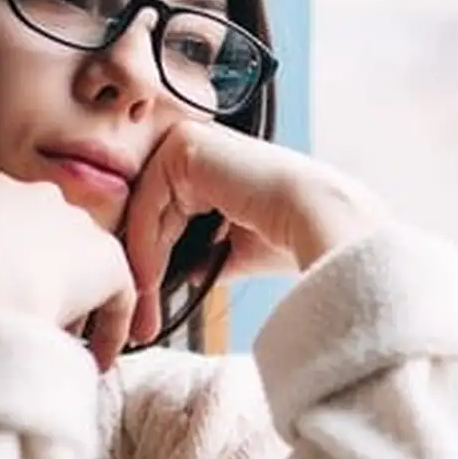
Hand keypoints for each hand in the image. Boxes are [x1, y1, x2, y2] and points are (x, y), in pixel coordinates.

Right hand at [0, 172, 138, 369]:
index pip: (11, 225)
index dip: (10, 264)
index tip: (5, 293)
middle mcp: (41, 198)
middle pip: (52, 242)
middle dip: (47, 280)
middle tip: (35, 319)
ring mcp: (79, 226)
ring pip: (87, 269)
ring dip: (79, 306)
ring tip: (64, 344)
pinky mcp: (109, 262)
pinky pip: (118, 298)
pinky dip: (111, 330)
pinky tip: (98, 360)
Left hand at [121, 123, 388, 344]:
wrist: (317, 221)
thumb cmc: (289, 236)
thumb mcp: (234, 250)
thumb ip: (204, 255)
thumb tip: (180, 274)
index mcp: (212, 166)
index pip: (164, 214)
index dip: (153, 261)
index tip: (148, 308)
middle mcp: (199, 147)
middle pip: (149, 211)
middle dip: (142, 266)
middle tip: (139, 317)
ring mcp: (189, 141)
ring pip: (143, 208)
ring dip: (140, 260)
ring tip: (145, 306)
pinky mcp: (184, 145)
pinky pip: (148, 200)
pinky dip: (145, 243)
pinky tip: (152, 279)